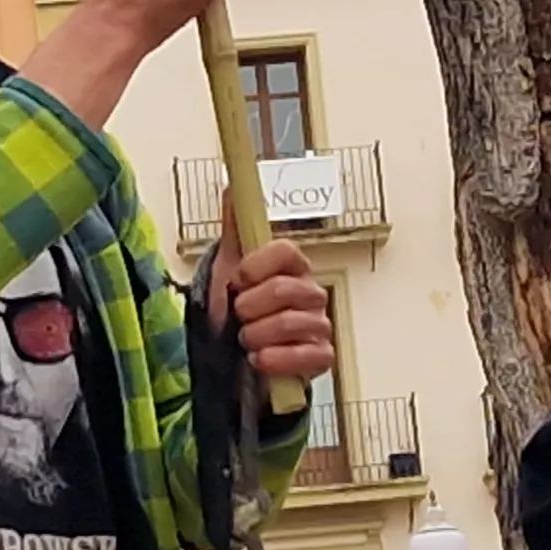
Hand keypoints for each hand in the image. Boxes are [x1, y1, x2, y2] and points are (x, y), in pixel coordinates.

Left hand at [210, 240, 334, 382]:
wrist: (235, 355)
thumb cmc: (238, 309)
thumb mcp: (229, 266)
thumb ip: (235, 228)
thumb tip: (232, 190)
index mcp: (291, 266)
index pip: (285, 251)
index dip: (257, 265)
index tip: (238, 278)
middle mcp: (310, 292)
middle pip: (282, 289)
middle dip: (248, 306)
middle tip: (238, 314)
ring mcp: (318, 324)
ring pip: (288, 323)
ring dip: (255, 335)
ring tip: (246, 339)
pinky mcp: (321, 356)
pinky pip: (306, 356)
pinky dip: (274, 360)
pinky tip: (259, 359)